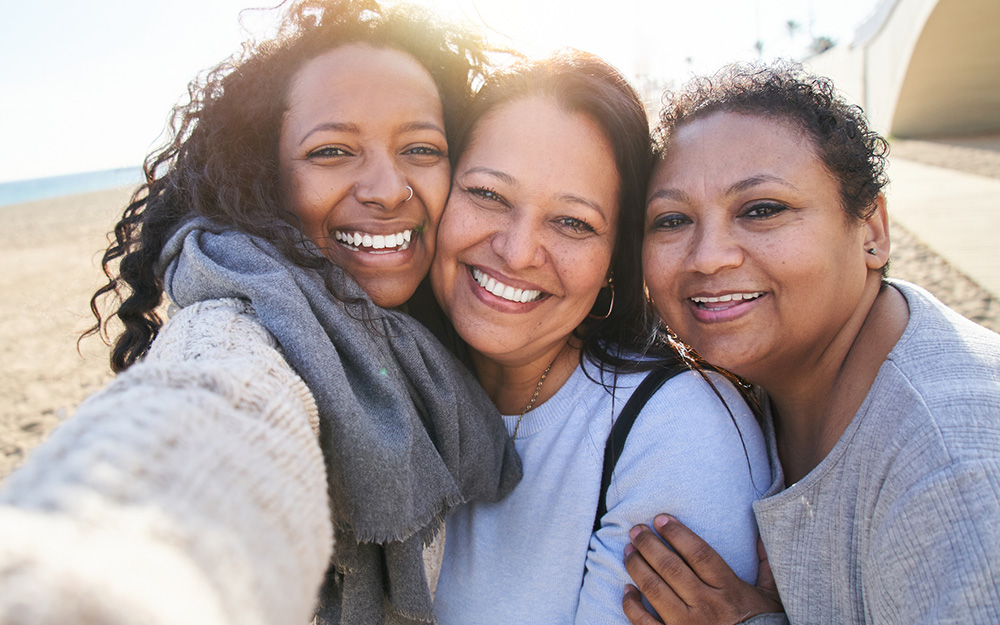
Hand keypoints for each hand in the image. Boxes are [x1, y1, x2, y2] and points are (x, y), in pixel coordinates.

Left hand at [622, 515, 782, 624]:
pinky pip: (644, 622)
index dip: (678, 533)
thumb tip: (762, 535)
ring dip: (637, 566)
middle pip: (671, 567)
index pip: (699, 554)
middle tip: (636, 530)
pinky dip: (631, 604)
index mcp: (729, 589)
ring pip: (654, 589)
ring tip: (629, 551)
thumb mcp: (771, 597)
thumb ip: (766, 566)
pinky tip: (627, 589)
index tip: (661, 518)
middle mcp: (706, 605)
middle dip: (649, 544)